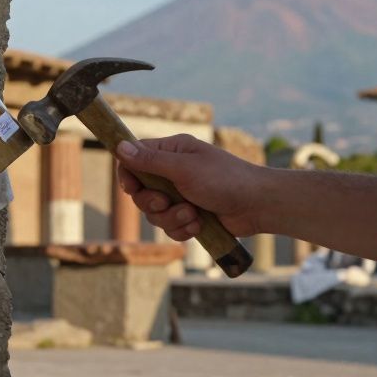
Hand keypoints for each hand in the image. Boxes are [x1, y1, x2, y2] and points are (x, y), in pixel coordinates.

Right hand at [114, 134, 265, 240]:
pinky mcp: (190, 216)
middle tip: (168, 202)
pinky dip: (183, 229)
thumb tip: (119, 147)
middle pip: (141, 192)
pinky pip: (170, 227)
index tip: (132, 188)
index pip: (135, 159)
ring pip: (155, 214)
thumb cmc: (225, 179)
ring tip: (193, 215)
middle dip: (154, 203)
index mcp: (172, 152)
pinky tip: (199, 224)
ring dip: (172, 218)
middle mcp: (174, 172)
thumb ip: (150, 161)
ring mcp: (181, 195)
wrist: (257, 205)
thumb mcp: (184, 168)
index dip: (129, 176)